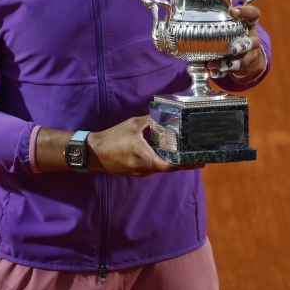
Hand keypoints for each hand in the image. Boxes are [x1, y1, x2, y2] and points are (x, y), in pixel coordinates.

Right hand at [87, 116, 201, 176]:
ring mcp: (137, 172)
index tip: (193, 162)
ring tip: (184, 158)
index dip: (180, 165)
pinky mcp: (134, 174)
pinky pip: (151, 170)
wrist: (94, 153)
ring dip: (170, 165)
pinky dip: (159, 165)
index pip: (164, 164)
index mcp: (140, 152)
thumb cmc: (112, 137)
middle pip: (166, 168)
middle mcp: (140, 165)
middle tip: (196, 159)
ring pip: (159, 170)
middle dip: (180, 164)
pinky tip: (165, 159)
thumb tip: (165, 115)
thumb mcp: (131, 125)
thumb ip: (149, 120)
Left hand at [207, 5, 265, 83]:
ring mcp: (249, 54)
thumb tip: (175, 21)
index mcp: (248, 24)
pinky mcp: (243, 67)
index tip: (232, 11)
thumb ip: (210, 23)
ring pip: (244, 59)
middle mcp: (251, 38)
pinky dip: (221, 72)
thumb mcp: (226, 27)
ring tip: (213, 65)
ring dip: (229, 63)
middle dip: (242, 46)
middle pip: (253, 42)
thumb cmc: (229, 36)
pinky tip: (212, 72)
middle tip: (231, 49)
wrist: (246, 58)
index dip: (246, 11)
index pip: (253, 14)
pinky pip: (234, 71)